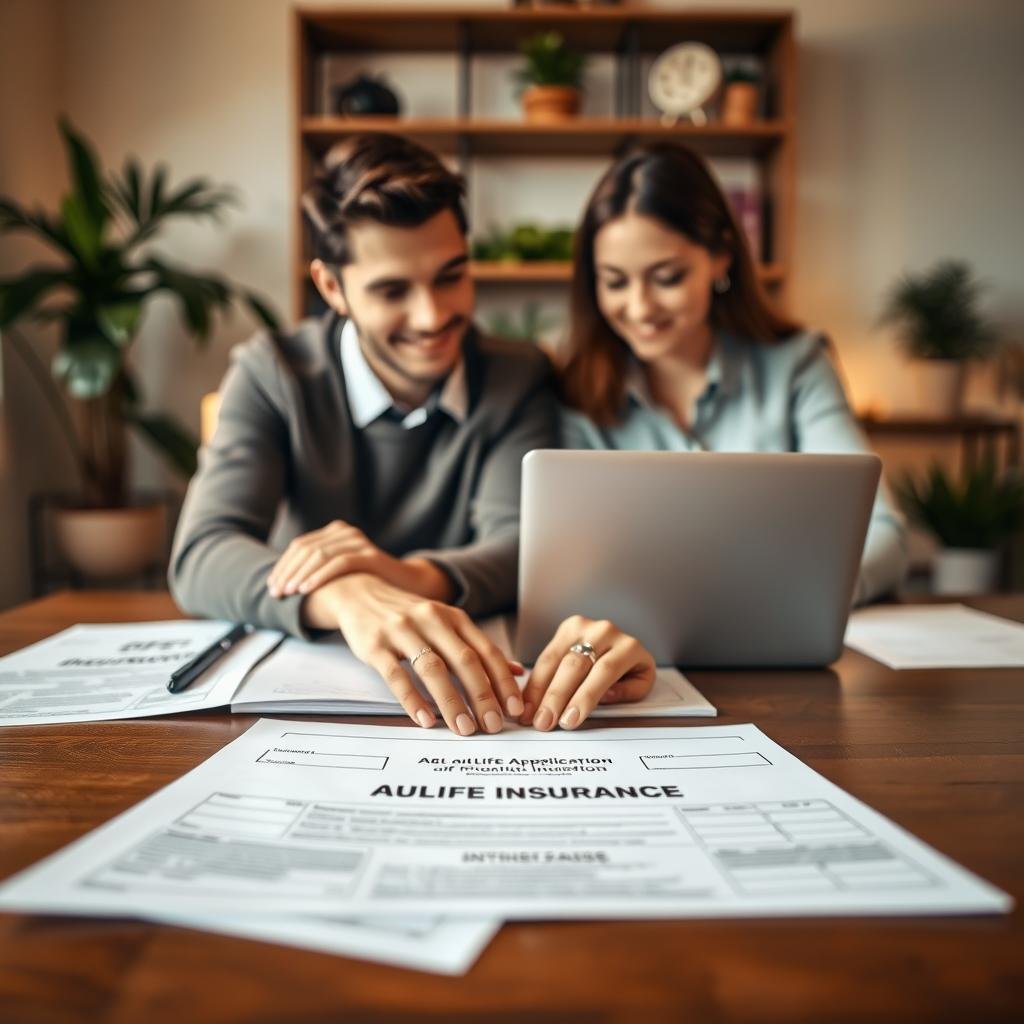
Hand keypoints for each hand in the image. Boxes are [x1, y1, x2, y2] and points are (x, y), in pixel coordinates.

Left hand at [267, 520, 449, 600]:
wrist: (406, 584)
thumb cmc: (368, 582)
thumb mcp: (339, 572)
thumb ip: (317, 570)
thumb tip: (281, 583)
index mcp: (335, 532)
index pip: (300, 546)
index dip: (283, 565)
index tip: (272, 587)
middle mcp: (345, 532)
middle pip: (307, 550)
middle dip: (288, 572)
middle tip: (276, 593)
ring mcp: (358, 541)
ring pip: (320, 556)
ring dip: (299, 575)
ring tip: (288, 593)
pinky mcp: (370, 555)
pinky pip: (339, 563)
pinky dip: (319, 576)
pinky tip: (306, 590)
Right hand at [303, 574, 524, 735]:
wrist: (360, 592)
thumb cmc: (409, 616)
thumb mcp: (446, 624)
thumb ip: (478, 648)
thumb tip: (517, 672)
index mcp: (453, 617)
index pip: (486, 651)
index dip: (503, 681)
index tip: (515, 709)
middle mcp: (431, 620)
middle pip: (464, 660)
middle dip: (482, 696)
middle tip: (493, 725)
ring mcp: (402, 631)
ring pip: (433, 668)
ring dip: (452, 701)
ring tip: (464, 728)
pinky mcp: (375, 645)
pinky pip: (396, 675)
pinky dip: (413, 699)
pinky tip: (426, 719)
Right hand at [520, 616, 655, 731]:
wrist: (624, 645)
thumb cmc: (630, 671)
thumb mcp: (640, 685)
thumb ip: (627, 692)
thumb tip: (604, 696)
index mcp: (628, 646)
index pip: (604, 671)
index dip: (584, 697)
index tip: (570, 720)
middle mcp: (604, 632)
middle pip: (575, 664)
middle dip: (556, 696)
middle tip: (544, 721)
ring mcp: (583, 627)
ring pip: (555, 659)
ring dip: (539, 690)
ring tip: (530, 715)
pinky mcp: (566, 629)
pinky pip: (545, 655)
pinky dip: (534, 681)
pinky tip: (528, 699)